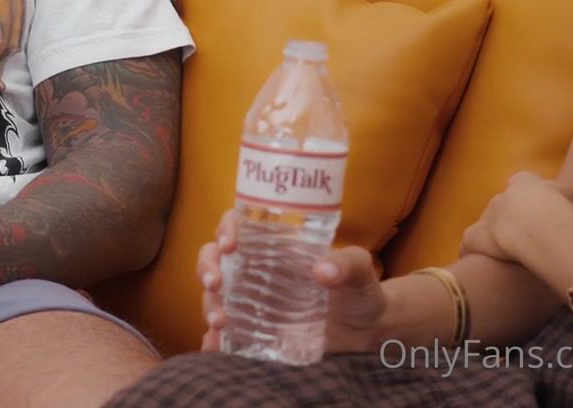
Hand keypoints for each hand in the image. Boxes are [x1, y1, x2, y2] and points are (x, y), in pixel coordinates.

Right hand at [197, 207, 386, 354]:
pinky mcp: (253, 331)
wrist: (366, 333)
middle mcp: (254, 270)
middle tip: (215, 285)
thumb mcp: (360, 271)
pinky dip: (214, 341)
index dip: (226, 229)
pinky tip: (214, 347)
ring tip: (220, 323)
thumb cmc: (359, 291)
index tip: (230, 245)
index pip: (237, 226)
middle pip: (214, 258)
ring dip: (209, 305)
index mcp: (273, 246)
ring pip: (215, 296)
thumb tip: (322, 270)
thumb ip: (348, 264)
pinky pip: (224, 334)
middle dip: (206, 268)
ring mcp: (251, 302)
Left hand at [458, 170, 560, 264]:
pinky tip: (474, 263)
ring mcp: (487, 215)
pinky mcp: (476, 237)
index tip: (541, 213)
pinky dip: (471, 252)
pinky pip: (469, 243)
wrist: (541, 224)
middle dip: (513, 219)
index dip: (533, 200)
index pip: (525, 184)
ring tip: (507, 254)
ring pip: (488, 223)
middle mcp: (504, 195)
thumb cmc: (569, 212)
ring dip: (496, 236)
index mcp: (527, 182)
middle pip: (506, 205)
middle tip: (527, 238)